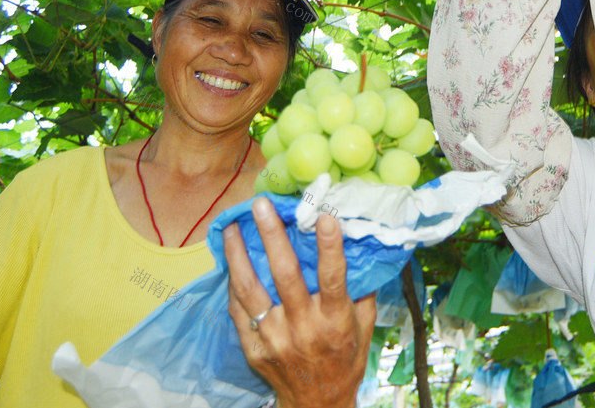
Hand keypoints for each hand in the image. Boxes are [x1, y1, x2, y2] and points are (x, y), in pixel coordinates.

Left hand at [224, 198, 376, 407]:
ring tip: (232, 227)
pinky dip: (233, 284)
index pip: (332, 277)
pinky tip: (230, 261)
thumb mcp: (364, 329)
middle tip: (261, 205)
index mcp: (334, 321)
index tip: (324, 216)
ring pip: (251, 289)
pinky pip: (239, 310)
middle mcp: (303, 328)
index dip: (329, 246)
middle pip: (285, 275)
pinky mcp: (253, 348)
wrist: (316, 405)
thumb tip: (364, 249)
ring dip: (239, 255)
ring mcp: (274, 339)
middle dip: (272, 236)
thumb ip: (362, 291)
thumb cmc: (345, 361)